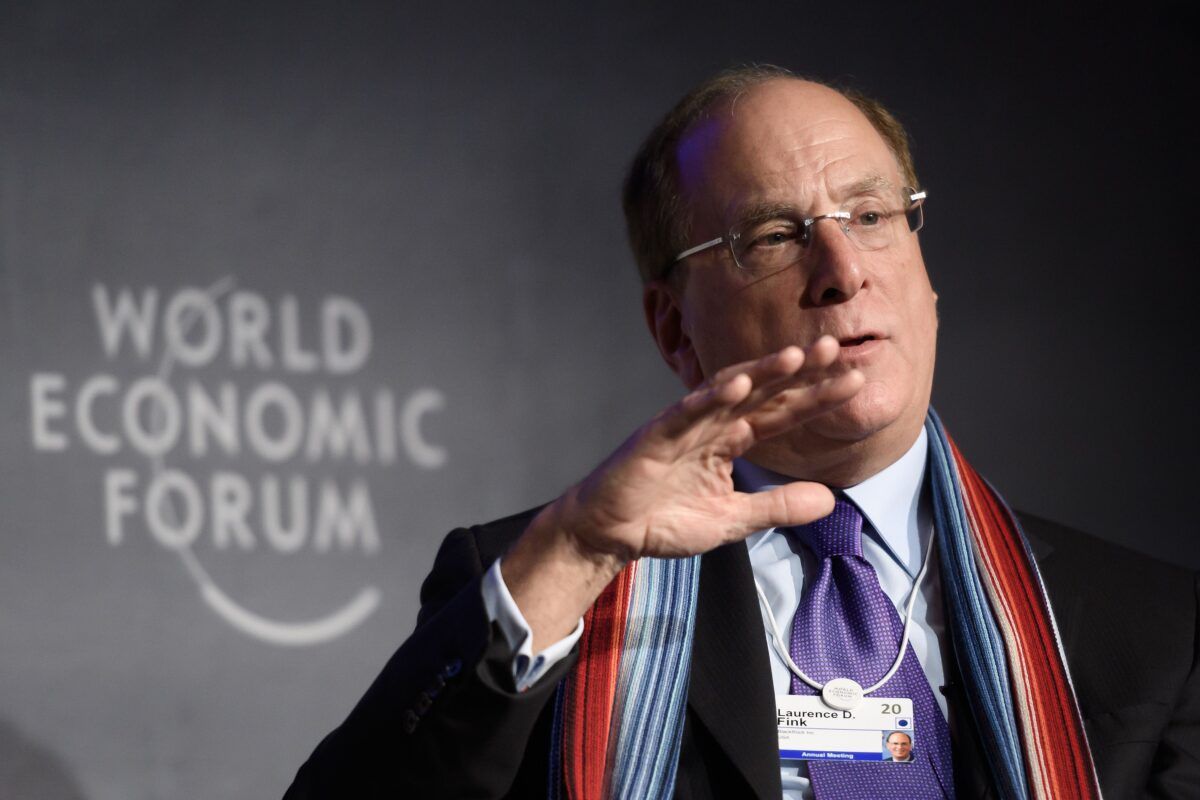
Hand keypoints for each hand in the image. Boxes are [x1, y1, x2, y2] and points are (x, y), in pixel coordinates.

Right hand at [553, 335, 863, 565]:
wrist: (610, 532)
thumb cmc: (664, 519)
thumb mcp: (733, 520)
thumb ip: (777, 507)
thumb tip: (830, 500)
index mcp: (731, 439)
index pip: (782, 412)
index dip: (816, 396)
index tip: (855, 380)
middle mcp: (712, 423)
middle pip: (763, 391)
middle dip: (798, 371)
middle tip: (836, 347)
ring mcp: (684, 425)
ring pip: (728, 391)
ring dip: (761, 372)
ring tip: (795, 356)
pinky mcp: (656, 436)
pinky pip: (686, 412)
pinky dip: (710, 398)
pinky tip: (738, 384)